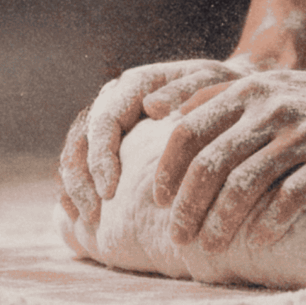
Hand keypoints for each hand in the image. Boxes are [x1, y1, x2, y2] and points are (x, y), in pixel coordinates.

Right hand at [57, 56, 271, 222]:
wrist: (230, 94)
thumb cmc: (224, 91)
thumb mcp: (214, 84)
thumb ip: (188, 90)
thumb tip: (152, 106)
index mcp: (135, 84)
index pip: (105, 120)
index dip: (101, 156)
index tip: (109, 191)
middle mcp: (115, 99)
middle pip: (81, 138)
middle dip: (81, 178)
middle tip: (92, 215)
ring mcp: (110, 122)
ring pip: (75, 152)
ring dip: (75, 187)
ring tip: (85, 221)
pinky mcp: (111, 143)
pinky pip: (82, 166)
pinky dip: (76, 190)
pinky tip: (79, 217)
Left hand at [153, 70, 305, 252]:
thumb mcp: (263, 85)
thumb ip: (214, 96)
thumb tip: (159, 110)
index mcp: (247, 93)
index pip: (189, 131)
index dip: (168, 169)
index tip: (160, 200)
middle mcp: (270, 111)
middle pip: (211, 162)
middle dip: (188, 205)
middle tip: (178, 236)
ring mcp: (302, 135)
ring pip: (246, 183)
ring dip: (221, 221)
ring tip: (209, 246)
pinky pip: (293, 196)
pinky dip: (270, 222)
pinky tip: (256, 242)